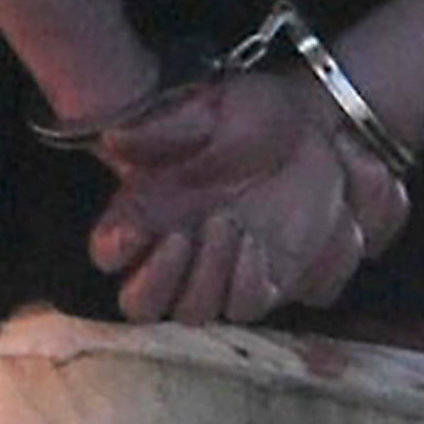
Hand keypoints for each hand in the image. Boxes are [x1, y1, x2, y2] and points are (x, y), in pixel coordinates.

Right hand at [81, 70, 410, 323]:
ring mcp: (220, 270)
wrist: (314, 128)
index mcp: (148, 210)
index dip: (113, 250)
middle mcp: (177, 250)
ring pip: (192, 311)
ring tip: (228, 223)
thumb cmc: (251, 117)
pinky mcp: (264, 281)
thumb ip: (165, 129)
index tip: (131, 231)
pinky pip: (244, 307)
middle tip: (180, 238)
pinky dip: (245, 281)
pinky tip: (254, 243)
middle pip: (141, 303)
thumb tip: (114, 138)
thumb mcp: (210, 111)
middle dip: (155, 282)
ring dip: (206, 275)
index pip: (109, 251)